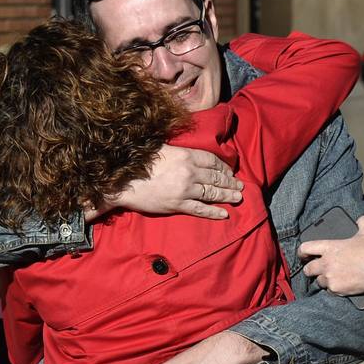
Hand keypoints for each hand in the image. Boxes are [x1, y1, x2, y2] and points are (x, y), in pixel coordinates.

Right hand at [86, 146, 243, 220]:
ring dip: (227, 196)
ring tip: (238, 197)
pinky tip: (224, 214)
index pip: (212, 161)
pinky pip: (201, 209)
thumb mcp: (161, 149)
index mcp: (186, 156)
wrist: (123, 182)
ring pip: (212, 193)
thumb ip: (179, 152)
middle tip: (240, 186)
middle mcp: (189, 173)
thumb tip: (191, 155)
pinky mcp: (178, 205)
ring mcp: (185, 190)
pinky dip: (214, 212)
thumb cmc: (139, 162)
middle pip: (215, 178)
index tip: (230, 171)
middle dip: (229, 182)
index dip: (224, 167)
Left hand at [299, 216, 363, 295]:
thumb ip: (362, 221)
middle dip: (310, 269)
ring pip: (318, 281)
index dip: (302, 252)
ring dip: (323, 279)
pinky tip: (341, 285)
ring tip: (331, 277)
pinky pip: (329, 291)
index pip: (305, 248)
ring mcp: (330, 278)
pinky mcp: (336, 289)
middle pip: (307, 269)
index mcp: (329, 248)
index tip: (303, 255)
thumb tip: (361, 219)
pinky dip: (334, 288)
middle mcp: (326, 263)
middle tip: (315, 269)